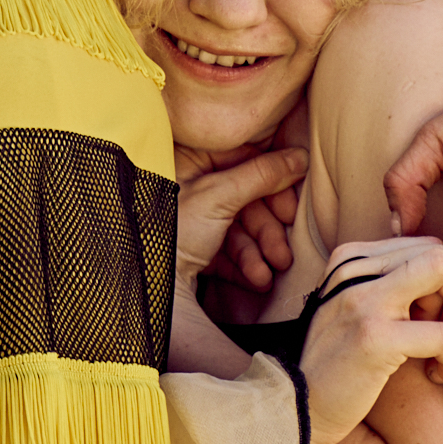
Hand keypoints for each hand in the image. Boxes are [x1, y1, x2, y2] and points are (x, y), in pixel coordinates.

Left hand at [178, 142, 305, 284]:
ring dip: (260, 253)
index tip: (290, 209)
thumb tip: (300, 157)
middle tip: (283, 251)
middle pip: (246, 199)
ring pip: (240, 228)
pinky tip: (256, 281)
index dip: (272, 186)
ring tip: (269, 274)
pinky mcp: (193, 248)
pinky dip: (244, 265)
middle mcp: (189, 185)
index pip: (244, 161)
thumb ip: (261, 175)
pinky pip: (227, 251)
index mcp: (189, 160)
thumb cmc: (168, 230)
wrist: (141, 286)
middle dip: (267, 231)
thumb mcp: (218, 196)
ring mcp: (192, 219)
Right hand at [295, 238, 442, 443]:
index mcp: (349, 259)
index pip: (427, 245)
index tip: (438, 318)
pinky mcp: (374, 338)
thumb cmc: (339, 363)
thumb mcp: (358, 309)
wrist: (299, 408)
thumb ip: (390, 283)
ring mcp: (362, 300)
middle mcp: (353, 270)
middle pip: (439, 253)